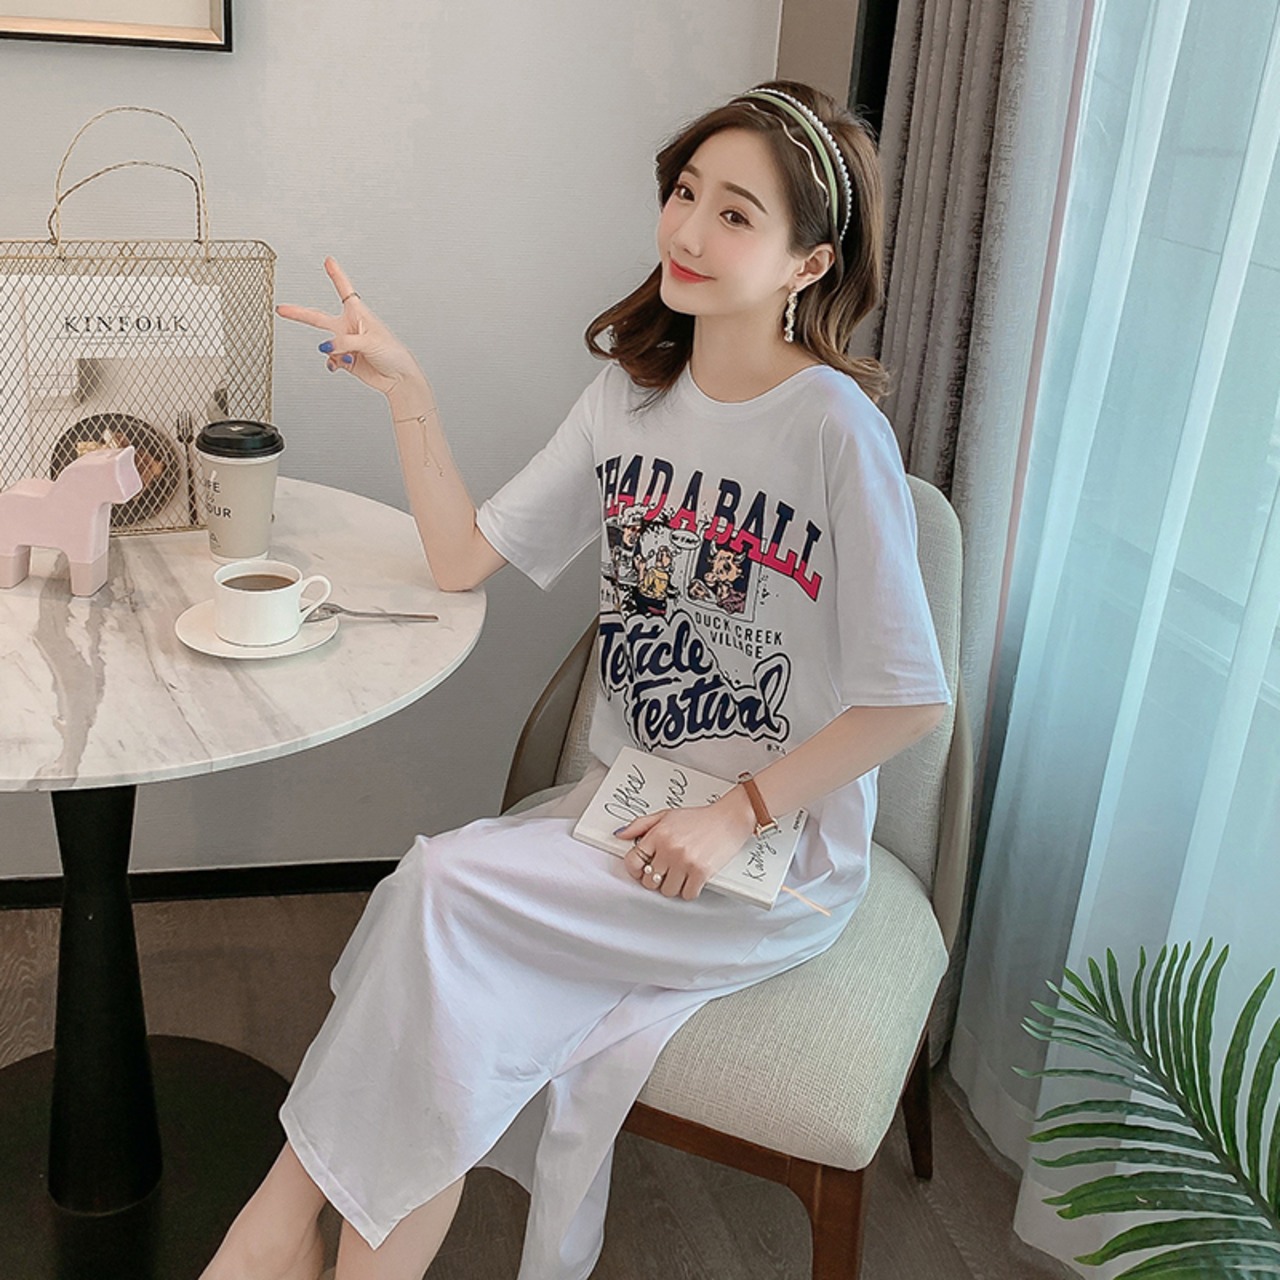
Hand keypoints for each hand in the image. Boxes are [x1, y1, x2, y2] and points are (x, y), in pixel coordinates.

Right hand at [276, 257, 423, 396]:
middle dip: (299, 313)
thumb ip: (345, 342)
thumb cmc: (393, 353)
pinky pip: (330, 359)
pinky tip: (338, 364)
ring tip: (348, 356)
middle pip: (318, 317)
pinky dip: (332, 362)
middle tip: (282, 309)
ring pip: (325, 344)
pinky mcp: (345, 359)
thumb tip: (325, 347)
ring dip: (332, 351)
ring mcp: (345, 344)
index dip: (336, 274)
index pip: (344, 289)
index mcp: (358, 314)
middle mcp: (349, 327)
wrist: (399, 378)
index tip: (329, 260)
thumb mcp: (370, 341)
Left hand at [615, 794, 754, 900]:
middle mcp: (669, 848)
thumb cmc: (700, 818)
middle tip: (666, 873)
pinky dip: (689, 891)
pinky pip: (687, 894)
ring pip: (667, 891)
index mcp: (658, 834)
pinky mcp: (701, 872)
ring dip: (673, 887)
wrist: (729, 818)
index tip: (641, 871)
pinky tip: (692, 880)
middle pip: (650, 881)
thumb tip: (621, 835)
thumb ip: (641, 825)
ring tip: (680, 875)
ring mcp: (684, 861)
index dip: (635, 870)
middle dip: (656, 879)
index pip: (633, 861)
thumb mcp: (666, 815)